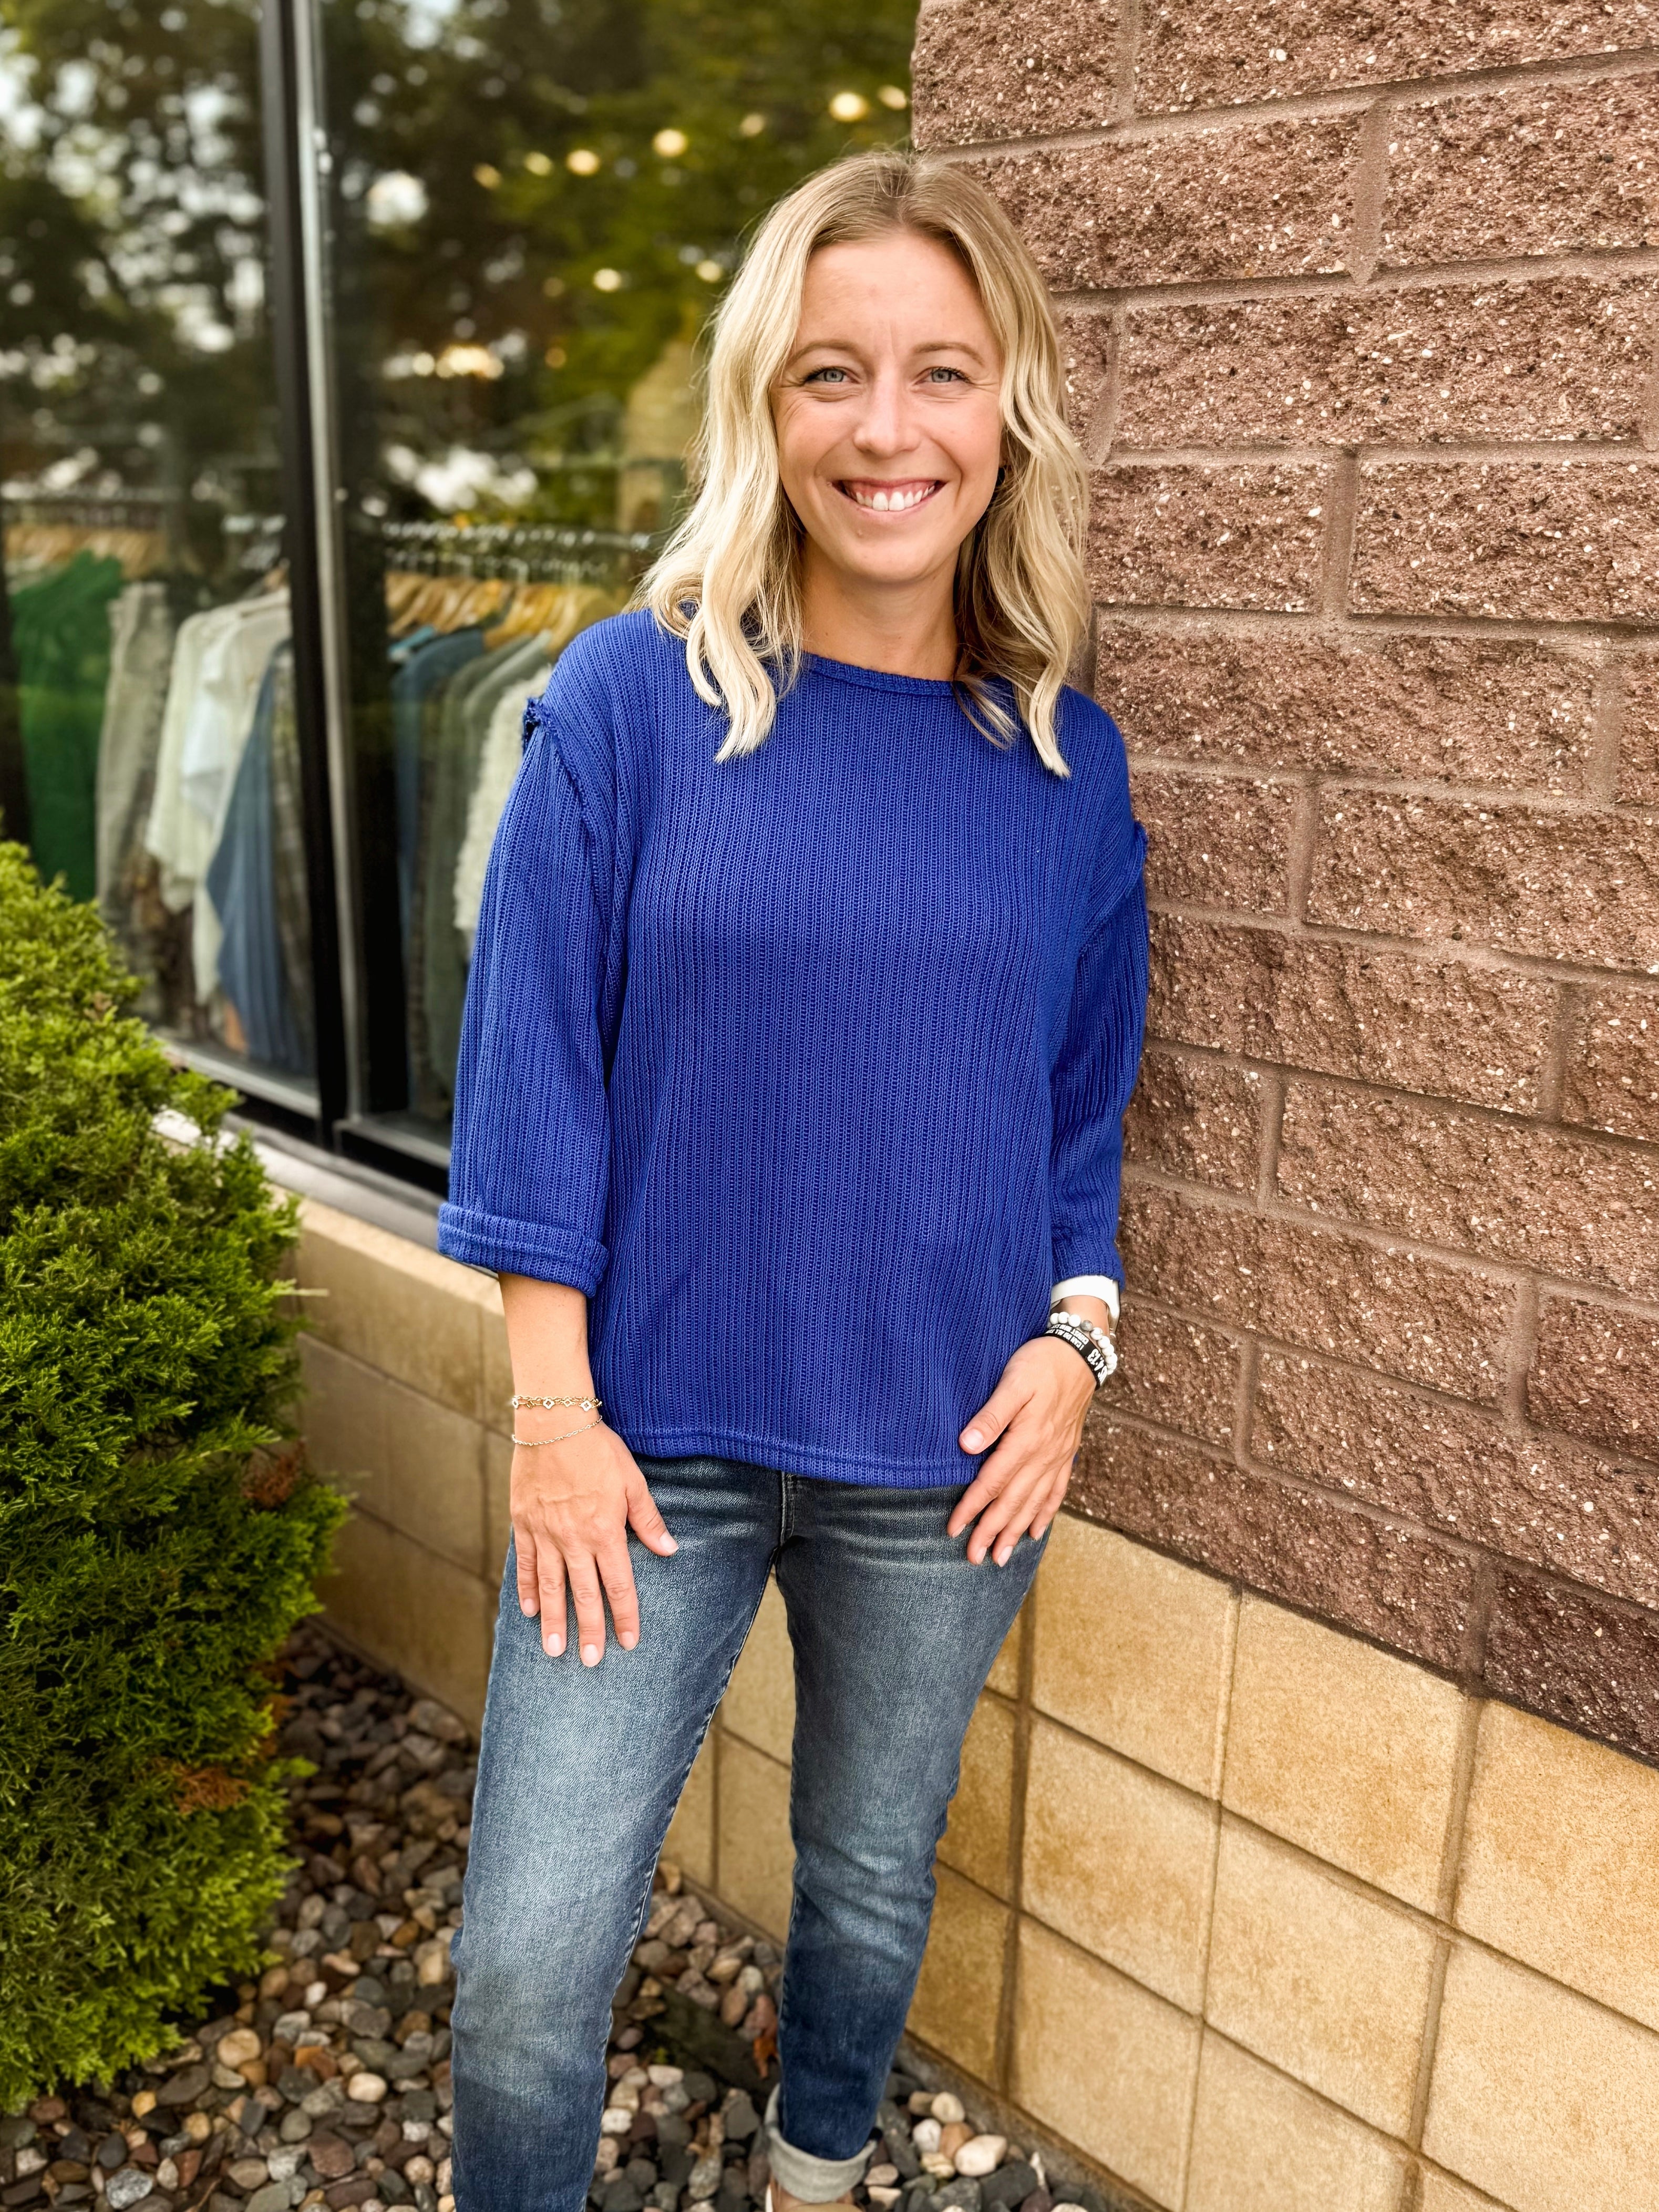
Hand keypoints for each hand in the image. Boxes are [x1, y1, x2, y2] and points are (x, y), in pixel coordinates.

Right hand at [512, 1421, 677, 1664]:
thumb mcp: (632, 1481)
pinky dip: (527, 1588)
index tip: (628, 1642)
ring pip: (550, 1586)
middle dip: (588, 1631)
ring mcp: (546, 1534)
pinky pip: (525, 1564)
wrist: (553, 1423)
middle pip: (583, 1594)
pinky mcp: (524, 1524)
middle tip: (590, 1662)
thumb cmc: (598, 1449)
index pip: (618, 1584)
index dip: (624, 1615)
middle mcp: (574, 1539)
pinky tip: (530, 1611)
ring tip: (554, 1651)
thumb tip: (669, 1550)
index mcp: (605, 1531)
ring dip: (554, 1621)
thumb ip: (648, 1520)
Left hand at [949, 1334, 1097, 1564]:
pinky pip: (1056, 1491)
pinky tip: (1035, 1532)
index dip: (972, 1507)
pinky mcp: (1066, 1453)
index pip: (993, 1482)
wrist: (1080, 1354)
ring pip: (1034, 1502)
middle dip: (992, 1531)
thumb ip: (991, 1415)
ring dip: (1015, 1531)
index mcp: (1027, 1439)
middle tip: (974, 1558)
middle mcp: (1044, 1454)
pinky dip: (1044, 1514)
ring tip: (1001, 1556)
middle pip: (1013, 1501)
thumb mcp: (1013, 1381)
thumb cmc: (1040, 1363)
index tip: (954, 1529)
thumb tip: (966, 1446)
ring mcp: (1057, 1456)